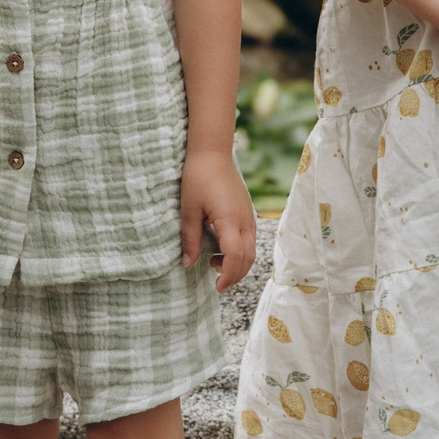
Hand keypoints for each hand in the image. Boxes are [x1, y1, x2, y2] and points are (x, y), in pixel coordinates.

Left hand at [180, 146, 257, 291]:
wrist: (212, 152)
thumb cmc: (198, 177)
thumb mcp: (189, 209)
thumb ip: (189, 238)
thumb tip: (187, 263)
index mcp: (230, 220)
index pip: (236, 256)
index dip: (228, 275)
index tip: (217, 286)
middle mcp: (245, 219)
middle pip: (248, 257)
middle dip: (235, 274)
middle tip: (218, 284)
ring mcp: (248, 214)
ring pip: (251, 248)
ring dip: (237, 263)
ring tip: (215, 265)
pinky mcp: (247, 210)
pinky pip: (249, 237)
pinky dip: (240, 250)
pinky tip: (221, 248)